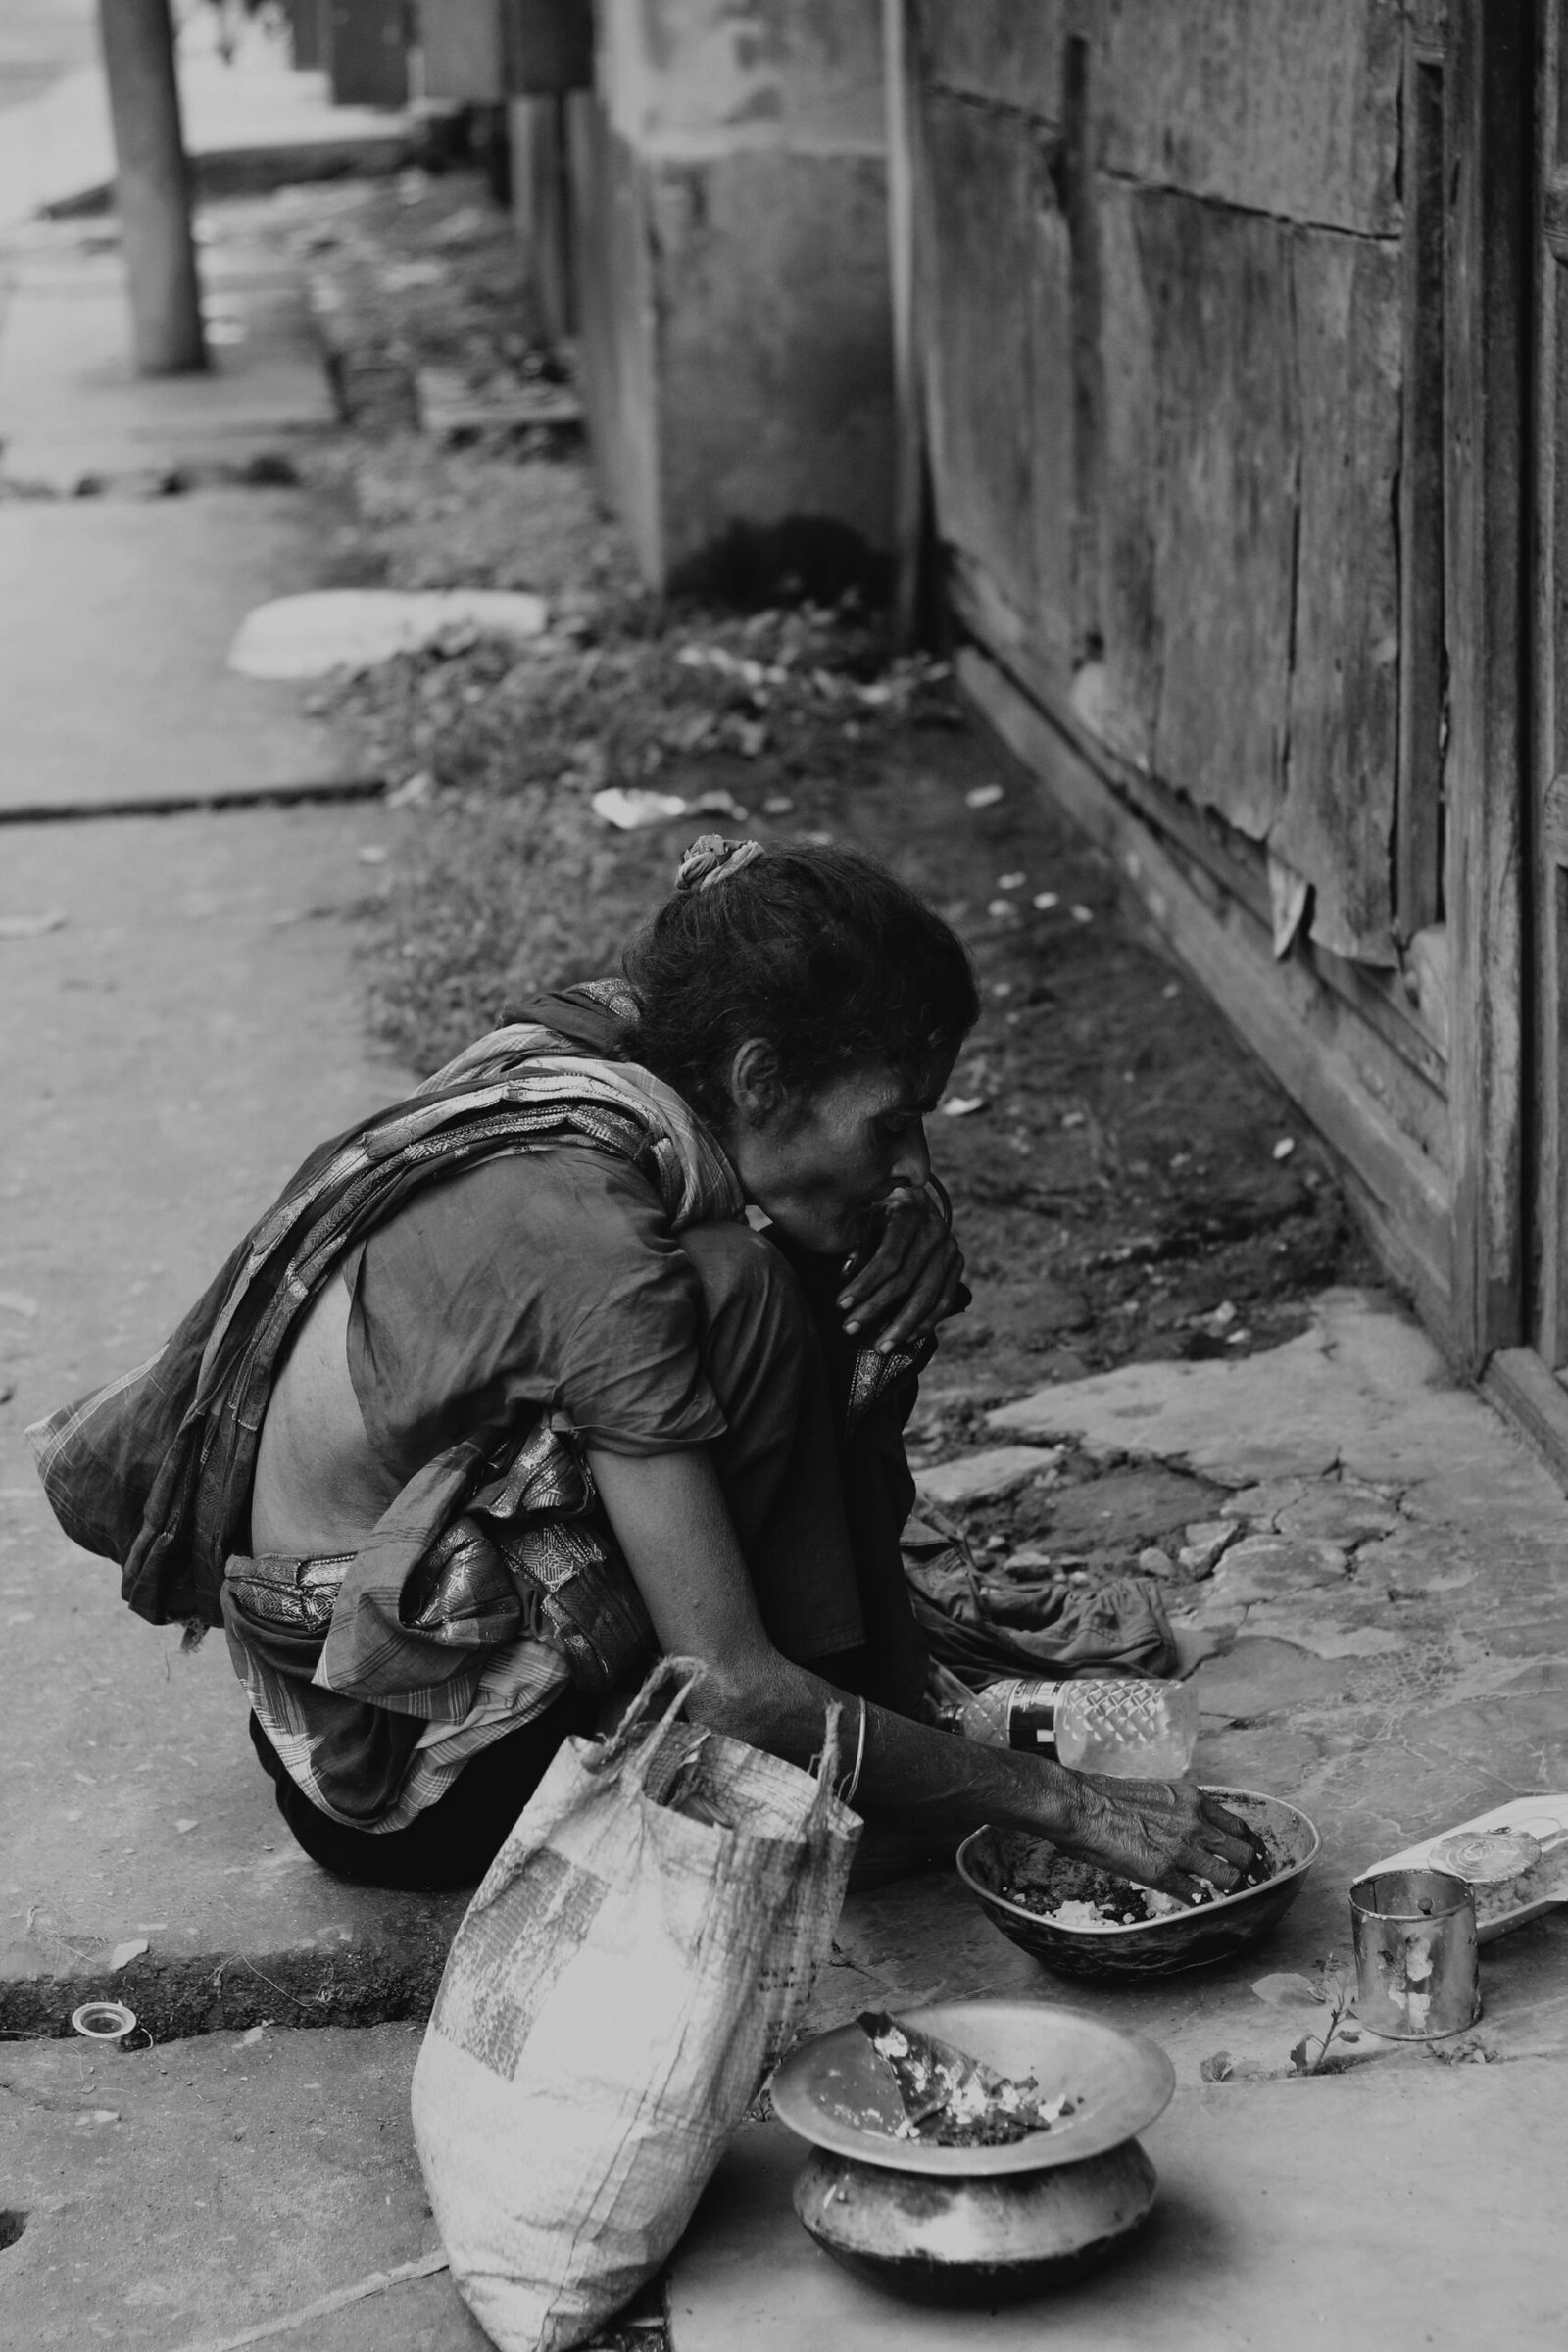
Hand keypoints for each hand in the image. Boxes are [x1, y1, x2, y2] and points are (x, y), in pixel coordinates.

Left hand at [837, 1184, 967, 1353]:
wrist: (917, 1201)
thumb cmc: (881, 1213)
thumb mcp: (866, 1219)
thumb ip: (858, 1246)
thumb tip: (845, 1276)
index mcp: (909, 1216)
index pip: (887, 1259)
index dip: (864, 1285)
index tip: (841, 1305)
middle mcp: (934, 1232)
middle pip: (905, 1281)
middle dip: (875, 1309)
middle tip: (850, 1330)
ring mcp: (950, 1249)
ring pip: (927, 1296)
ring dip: (902, 1326)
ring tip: (881, 1347)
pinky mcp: (957, 1264)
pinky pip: (944, 1300)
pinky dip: (926, 1322)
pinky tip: (907, 1337)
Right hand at [1055, 1773, 1264, 1904]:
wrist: (1081, 1805)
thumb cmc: (1109, 1796)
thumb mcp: (1158, 1792)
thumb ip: (1182, 1810)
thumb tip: (1194, 1828)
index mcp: (1194, 1800)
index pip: (1240, 1828)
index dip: (1253, 1847)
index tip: (1256, 1859)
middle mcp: (1195, 1823)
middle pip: (1244, 1854)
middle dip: (1251, 1872)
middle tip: (1251, 1884)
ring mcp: (1181, 1849)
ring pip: (1228, 1878)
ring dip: (1230, 1890)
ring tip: (1227, 1898)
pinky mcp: (1162, 1873)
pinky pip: (1196, 1895)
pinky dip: (1200, 1902)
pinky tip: (1197, 1904)